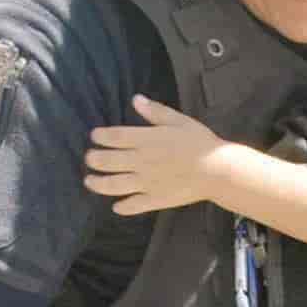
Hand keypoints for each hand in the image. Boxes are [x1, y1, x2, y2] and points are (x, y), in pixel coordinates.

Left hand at [85, 94, 230, 214]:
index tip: (94, 136)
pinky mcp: (155, 199)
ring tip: (89, 181)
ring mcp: (146, 183)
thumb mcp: (178, 120)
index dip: (100, 136)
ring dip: (98, 183)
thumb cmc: (199, 142)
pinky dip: (123, 207)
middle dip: (94, 159)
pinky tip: (116, 206)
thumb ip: (155, 111)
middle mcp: (141, 162)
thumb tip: (135, 99)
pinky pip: (134, 205)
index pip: (114, 137)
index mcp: (146, 140)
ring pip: (114, 185)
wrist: (217, 170)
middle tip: (89, 158)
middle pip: (108, 161)